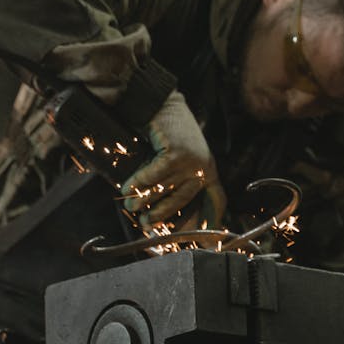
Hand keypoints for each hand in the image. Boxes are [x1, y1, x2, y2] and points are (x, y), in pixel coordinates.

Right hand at [121, 91, 225, 226]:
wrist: (161, 102)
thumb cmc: (167, 132)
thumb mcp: (178, 157)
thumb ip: (176, 179)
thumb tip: (158, 206)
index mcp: (209, 170)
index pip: (217, 199)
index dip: (211, 220)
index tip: (205, 241)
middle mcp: (204, 167)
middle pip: (182, 200)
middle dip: (161, 214)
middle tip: (146, 224)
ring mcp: (192, 161)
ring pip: (164, 188)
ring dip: (144, 199)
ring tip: (130, 205)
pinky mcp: (177, 154)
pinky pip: (154, 175)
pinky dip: (139, 182)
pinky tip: (127, 188)